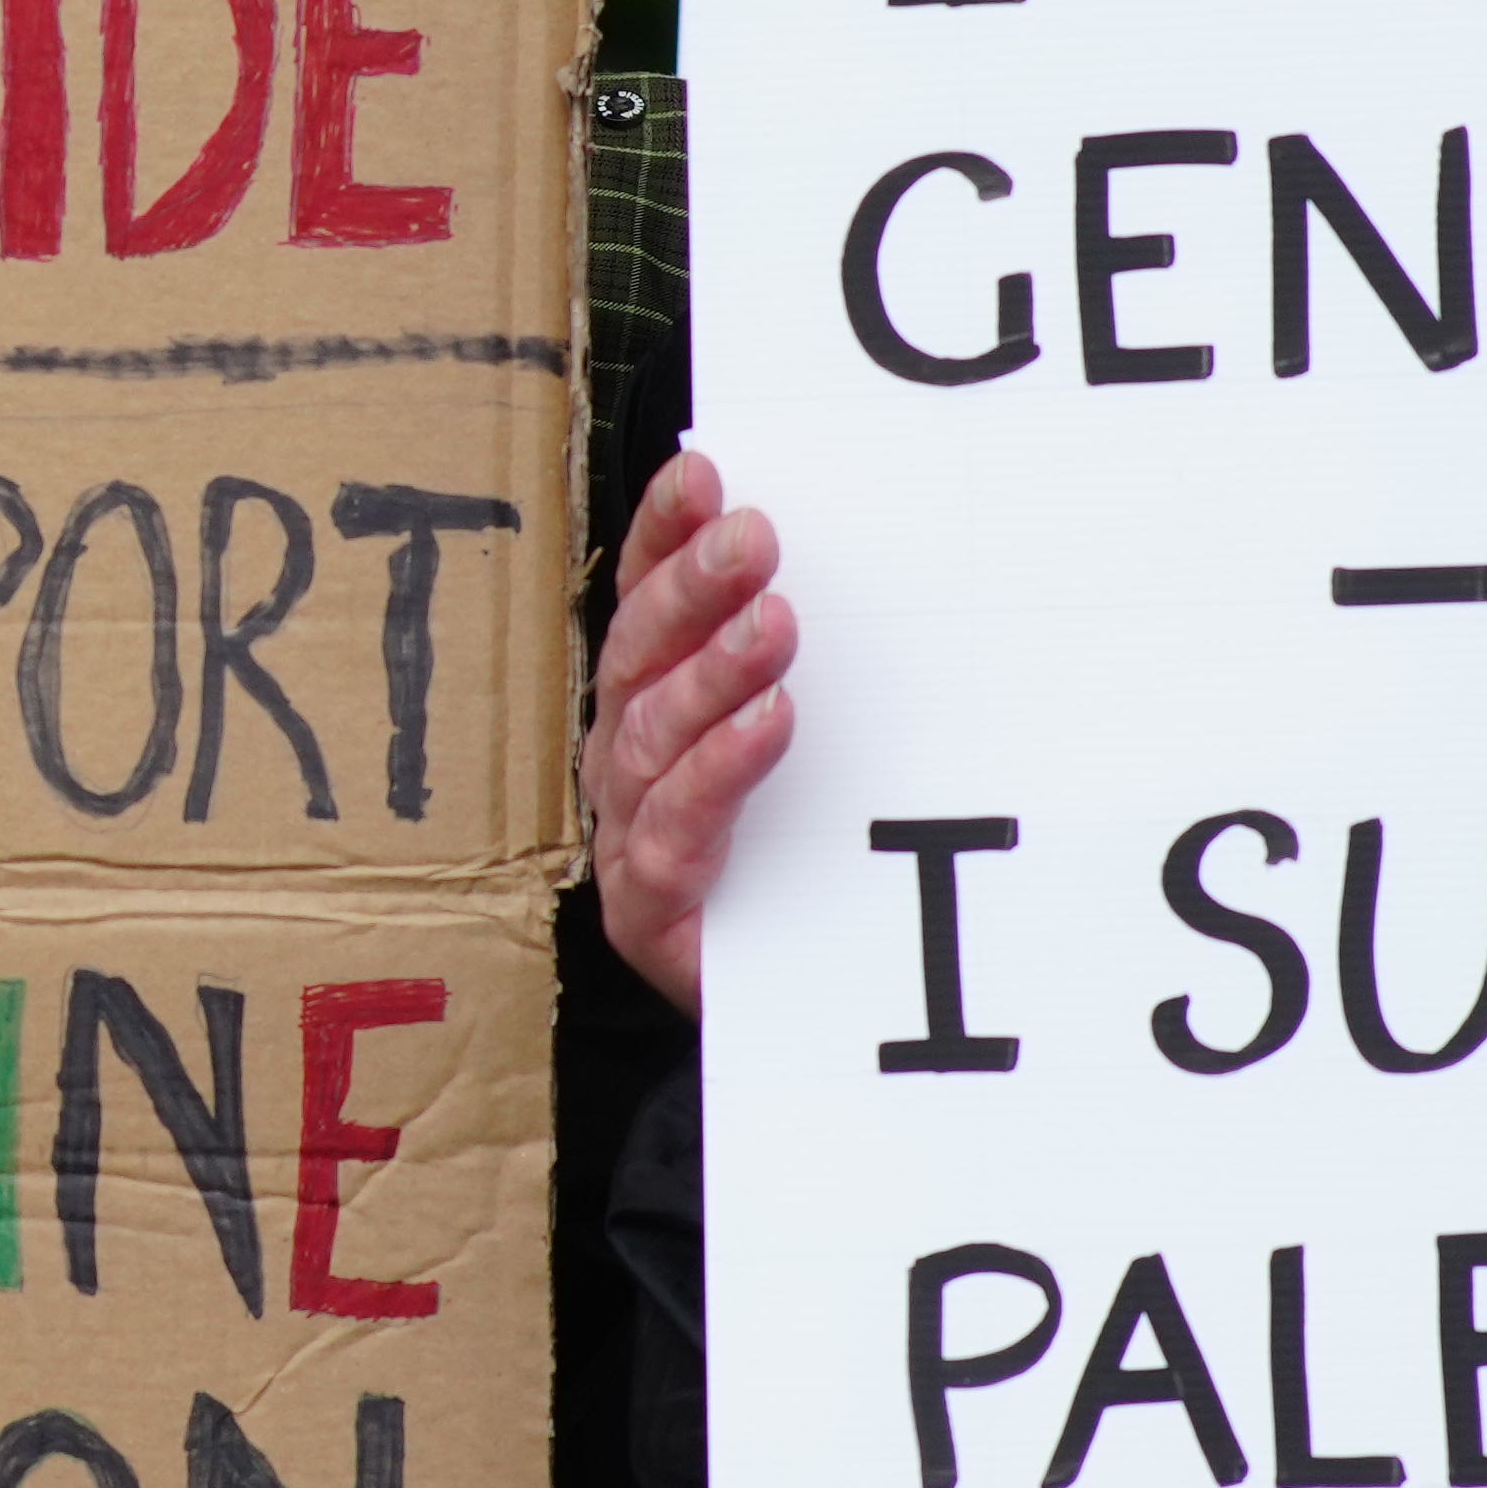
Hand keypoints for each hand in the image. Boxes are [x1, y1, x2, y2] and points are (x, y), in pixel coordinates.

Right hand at [585, 451, 797, 1013]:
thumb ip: (803, 667)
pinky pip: (674, 829)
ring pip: (648, 734)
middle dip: (692, 589)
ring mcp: (630, 833)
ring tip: (776, 623)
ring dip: (713, 670)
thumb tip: (859, 555)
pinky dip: (720, 769)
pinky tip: (770, 724)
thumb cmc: (809, 863)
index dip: (662, 534)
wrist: (804, 1016)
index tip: (703, 471)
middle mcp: (627, 759)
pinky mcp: (650, 908)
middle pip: (637, 655)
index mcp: (654, 703)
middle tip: (756, 535)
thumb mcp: (819, 747)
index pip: (644, 600)